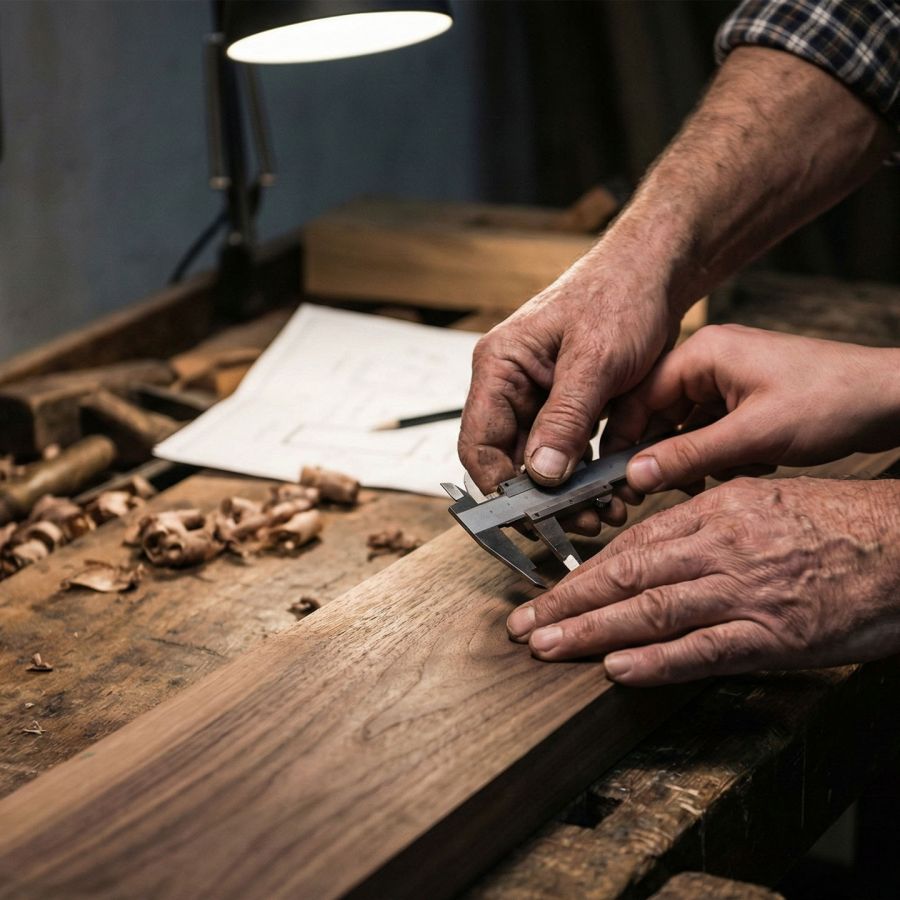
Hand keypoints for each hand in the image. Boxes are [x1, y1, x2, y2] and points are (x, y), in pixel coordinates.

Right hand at [458, 244, 679, 529]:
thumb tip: (541, 475)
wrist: (654, 273)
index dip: (500, 488)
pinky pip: (568, 450)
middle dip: (543, 498)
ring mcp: (539, 397)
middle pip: (509, 460)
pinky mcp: (568, 405)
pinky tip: (614, 489)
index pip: (479, 443)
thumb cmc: (620, 297)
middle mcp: (511, 386)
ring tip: (606, 511)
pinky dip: (588, 473)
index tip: (533, 518)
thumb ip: (564, 419)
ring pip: (541, 462)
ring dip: (570, 491)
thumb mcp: (595, 361)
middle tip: (582, 523)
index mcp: (499, 368)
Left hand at [505, 476, 899, 684]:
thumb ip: (703, 523)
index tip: (549, 587)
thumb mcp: (760, 500)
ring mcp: (744, 591)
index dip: (582, 569)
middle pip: (626, 575)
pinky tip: (617, 668)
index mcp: (716, 510)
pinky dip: (656, 661)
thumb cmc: (835, 521)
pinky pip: (702, 650)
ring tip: (548, 646)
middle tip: (524, 623)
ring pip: (650, 611)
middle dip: (566, 602)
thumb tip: (652, 550)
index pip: (632, 543)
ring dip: (591, 631)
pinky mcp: (773, 634)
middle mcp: (720, 546)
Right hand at [605, 325, 899, 493]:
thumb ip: (688, 457)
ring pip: (686, 429)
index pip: (639, 397)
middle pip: (659, 415)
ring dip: (700, 459)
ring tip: (729, 472)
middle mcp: (709, 362)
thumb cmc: (831, 402)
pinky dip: (723, 455)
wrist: (891, 400)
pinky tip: (751, 464)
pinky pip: (712, 433)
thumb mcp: (753, 436)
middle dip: (668, 454)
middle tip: (674, 487)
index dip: (625, 440)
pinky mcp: (745, 400)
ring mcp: (728, 381)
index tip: (618, 478)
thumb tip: (634, 476)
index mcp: (702, 354)